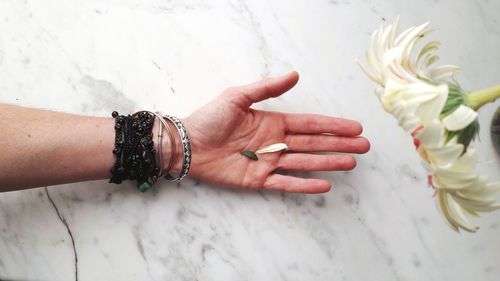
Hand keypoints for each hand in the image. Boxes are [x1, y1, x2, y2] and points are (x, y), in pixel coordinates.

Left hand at [183, 71, 369, 192]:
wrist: (187, 144)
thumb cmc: (210, 118)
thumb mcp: (238, 96)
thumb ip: (266, 88)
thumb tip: (295, 75)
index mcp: (273, 122)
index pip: (310, 124)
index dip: (333, 126)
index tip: (355, 128)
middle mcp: (276, 143)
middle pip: (314, 143)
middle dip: (339, 145)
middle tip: (364, 147)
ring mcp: (268, 163)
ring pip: (305, 162)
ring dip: (328, 162)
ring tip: (351, 163)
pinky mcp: (258, 180)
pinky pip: (285, 183)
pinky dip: (304, 185)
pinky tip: (324, 185)